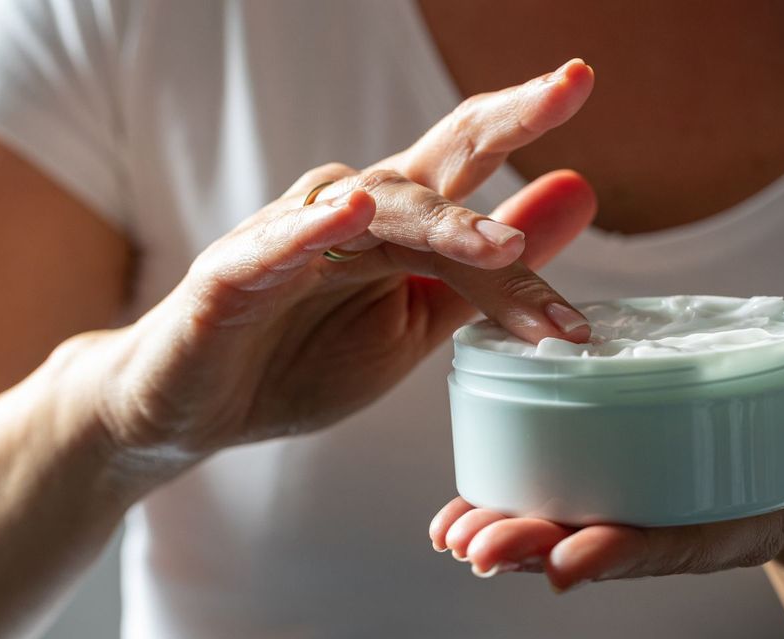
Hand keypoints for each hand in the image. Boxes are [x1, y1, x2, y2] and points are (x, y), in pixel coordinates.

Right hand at [56, 59, 597, 482]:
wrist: (196, 410)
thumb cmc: (303, 358)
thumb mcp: (420, 318)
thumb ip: (493, 271)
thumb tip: (581, 191)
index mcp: (398, 225)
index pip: (470, 161)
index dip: (527, 124)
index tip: (587, 82)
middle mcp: (349, 213)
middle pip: (433, 160)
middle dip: (503, 122)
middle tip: (568, 86)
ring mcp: (287, 239)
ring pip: (373, 212)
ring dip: (441, 227)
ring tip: (499, 246)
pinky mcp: (229, 278)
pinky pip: (271, 250)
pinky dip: (308, 232)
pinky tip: (348, 214)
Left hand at [429, 377, 783, 590]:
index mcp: (748, 518)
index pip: (683, 541)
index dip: (626, 552)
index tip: (568, 561)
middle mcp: (692, 519)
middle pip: (611, 540)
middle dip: (540, 545)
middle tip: (474, 547)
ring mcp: (662, 501)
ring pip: (580, 523)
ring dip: (514, 529)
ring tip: (451, 533)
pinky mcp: (641, 474)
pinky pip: (577, 492)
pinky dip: (521, 498)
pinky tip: (465, 506)